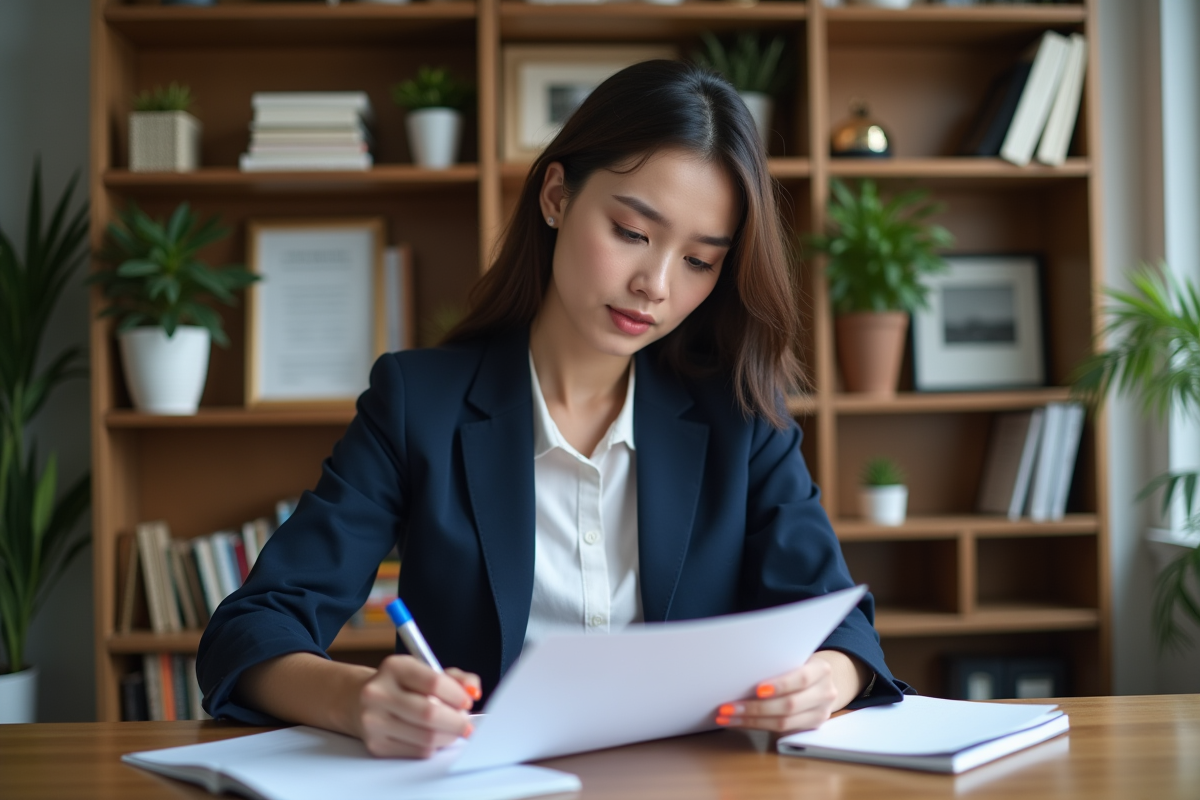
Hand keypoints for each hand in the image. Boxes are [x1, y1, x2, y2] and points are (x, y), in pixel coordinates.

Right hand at [351, 655, 481, 757]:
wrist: (359, 701)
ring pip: (426, 737)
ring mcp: (374, 721)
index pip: (434, 683)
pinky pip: (418, 751)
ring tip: (451, 729)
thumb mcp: (425, 671)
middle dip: (457, 721)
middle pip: (430, 713)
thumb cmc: (400, 686)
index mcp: (394, 667)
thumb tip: (473, 690)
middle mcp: (379, 693)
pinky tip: (433, 737)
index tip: (467, 702)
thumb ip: (455, 678)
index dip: (457, 695)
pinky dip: (433, 747)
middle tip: (466, 724)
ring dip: (448, 736)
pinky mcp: (376, 745)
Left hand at [713, 650, 866, 733]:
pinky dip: (756, 725)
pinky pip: (781, 731)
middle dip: (755, 708)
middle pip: (789, 705)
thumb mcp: (796, 658)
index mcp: (821, 670)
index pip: (802, 679)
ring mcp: (820, 713)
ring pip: (783, 723)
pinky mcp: (811, 727)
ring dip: (750, 720)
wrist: (822, 681)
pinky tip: (739, 722)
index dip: (780, 685)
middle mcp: (825, 693)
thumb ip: (779, 665)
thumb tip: (742, 672)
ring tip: (727, 717)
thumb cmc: (800, 665)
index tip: (757, 689)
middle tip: (728, 707)